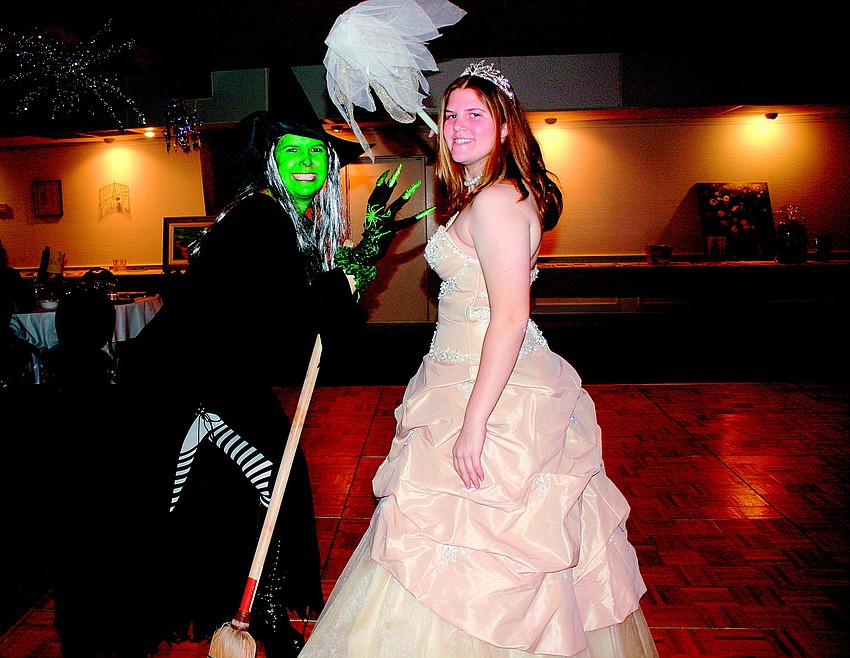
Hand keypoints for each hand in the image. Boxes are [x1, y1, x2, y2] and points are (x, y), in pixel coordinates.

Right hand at [335, 164, 434, 290]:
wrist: (366, 254)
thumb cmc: (369, 242)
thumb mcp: (370, 227)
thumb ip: (379, 218)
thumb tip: (385, 215)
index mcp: (371, 213)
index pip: (375, 195)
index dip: (381, 185)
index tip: (387, 174)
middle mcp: (376, 216)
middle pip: (383, 196)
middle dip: (390, 183)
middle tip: (397, 171)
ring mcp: (384, 223)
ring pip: (394, 206)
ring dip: (405, 195)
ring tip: (415, 185)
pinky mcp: (391, 231)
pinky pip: (406, 223)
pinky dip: (418, 216)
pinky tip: (427, 210)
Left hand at [452, 426, 485, 489]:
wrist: (474, 422)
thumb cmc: (471, 430)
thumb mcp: (464, 442)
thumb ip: (465, 450)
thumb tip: (470, 456)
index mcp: (455, 451)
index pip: (457, 467)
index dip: (461, 474)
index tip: (465, 480)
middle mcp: (459, 454)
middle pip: (462, 471)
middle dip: (466, 480)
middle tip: (470, 486)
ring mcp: (466, 454)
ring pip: (469, 470)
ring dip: (474, 479)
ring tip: (477, 485)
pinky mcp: (474, 453)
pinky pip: (476, 466)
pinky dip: (479, 473)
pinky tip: (482, 477)